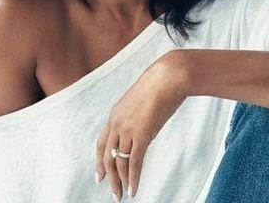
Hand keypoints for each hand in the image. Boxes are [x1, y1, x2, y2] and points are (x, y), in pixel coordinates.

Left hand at [94, 50, 188, 199]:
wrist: (168, 77)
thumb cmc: (159, 86)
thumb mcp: (141, 102)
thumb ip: (137, 116)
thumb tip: (143, 124)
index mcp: (115, 114)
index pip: (102, 142)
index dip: (100, 160)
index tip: (100, 175)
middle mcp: (116, 122)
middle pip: (107, 155)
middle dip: (109, 176)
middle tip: (113, 192)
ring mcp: (127, 128)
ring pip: (119, 161)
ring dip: (120, 181)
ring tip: (123, 194)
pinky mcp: (141, 133)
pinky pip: (133, 161)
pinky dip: (133, 178)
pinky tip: (133, 189)